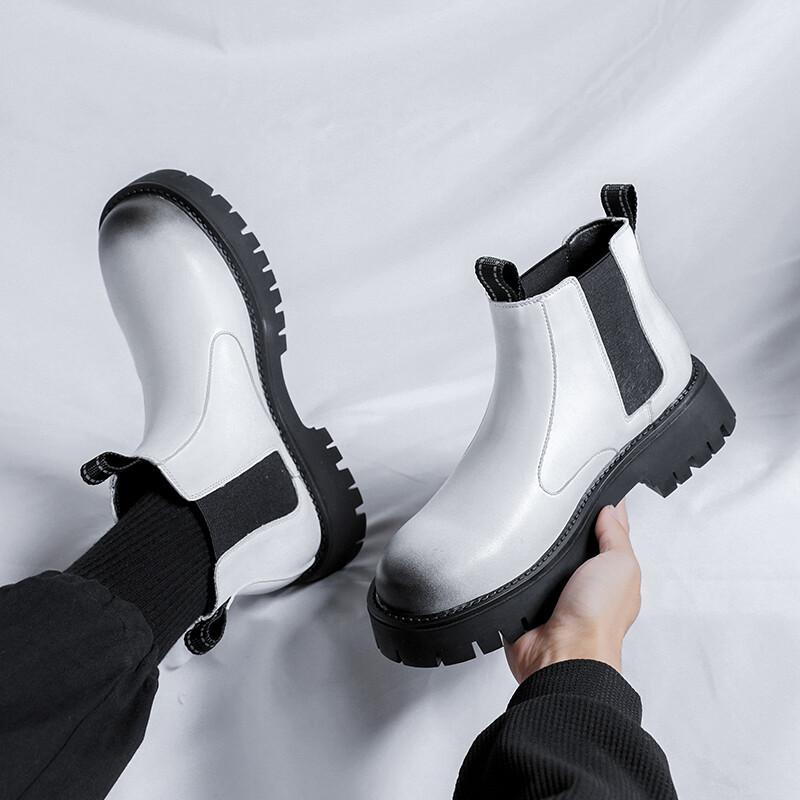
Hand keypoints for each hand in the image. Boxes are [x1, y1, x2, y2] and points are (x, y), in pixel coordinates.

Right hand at [505, 500, 640, 682]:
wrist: (561, 654)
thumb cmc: (597, 618)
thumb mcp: (620, 564)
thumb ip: (616, 535)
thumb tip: (611, 509)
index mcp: (611, 574)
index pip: (608, 533)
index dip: (603, 511)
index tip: (593, 487)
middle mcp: (584, 583)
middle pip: (572, 542)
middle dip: (564, 527)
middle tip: (556, 503)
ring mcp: (556, 593)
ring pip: (545, 557)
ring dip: (538, 548)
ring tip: (532, 529)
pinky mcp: (529, 602)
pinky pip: (521, 575)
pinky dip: (518, 568)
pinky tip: (516, 558)